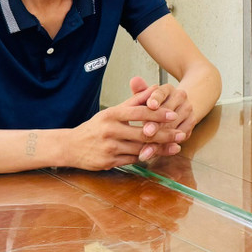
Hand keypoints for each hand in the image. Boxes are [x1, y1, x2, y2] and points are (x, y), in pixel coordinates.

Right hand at [64, 86, 186, 170]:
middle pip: (143, 133)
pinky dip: (146, 156)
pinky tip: (158, 154)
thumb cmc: (95, 127)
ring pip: (140, 148)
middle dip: (165, 134)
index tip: (173, 115)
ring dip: (160, 148)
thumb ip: (134, 101)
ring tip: (175, 145)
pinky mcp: (108, 162)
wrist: (71, 146)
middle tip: (181, 134)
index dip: (158, 114)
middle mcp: (110, 131)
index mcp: (111, 115)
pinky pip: (132, 160)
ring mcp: (109, 148)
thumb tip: (153, 89)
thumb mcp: (112, 111)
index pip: (139, 113)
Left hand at [131, 75, 195, 158]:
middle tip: (146, 132)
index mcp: (168, 89)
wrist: (179, 106)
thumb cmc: (157, 103)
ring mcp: (188, 111)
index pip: (162, 92)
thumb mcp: (148, 97)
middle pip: (167, 112)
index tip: (150, 105)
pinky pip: (179, 136)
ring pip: (173, 127)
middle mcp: (181, 97)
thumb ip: (140, 91)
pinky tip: (156, 153)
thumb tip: (134, 80)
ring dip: (160, 140)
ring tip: (146, 150)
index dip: (156, 98)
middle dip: (156, 124)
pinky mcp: (191, 124)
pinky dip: (167, 146)